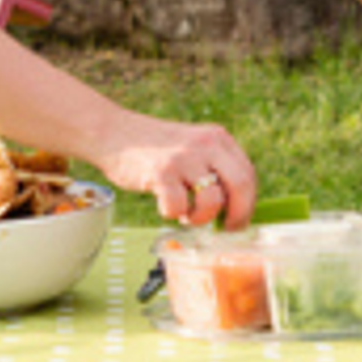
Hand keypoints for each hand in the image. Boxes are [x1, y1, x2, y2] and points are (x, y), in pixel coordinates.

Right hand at [107, 124, 254, 228]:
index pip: (247, 174)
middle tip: (226, 229)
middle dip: (237, 215)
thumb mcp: (192, 146)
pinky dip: (172, 214)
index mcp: (217, 138)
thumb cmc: (154, 149)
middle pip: (240, 185)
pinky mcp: (161, 172)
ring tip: (186, 214)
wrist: (113, 133)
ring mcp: (183, 157)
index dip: (246, 203)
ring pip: (211, 202)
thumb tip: (234, 207)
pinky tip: (164, 205)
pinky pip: (177, 208)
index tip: (237, 220)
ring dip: (200, 218)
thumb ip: (213, 167)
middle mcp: (205, 144)